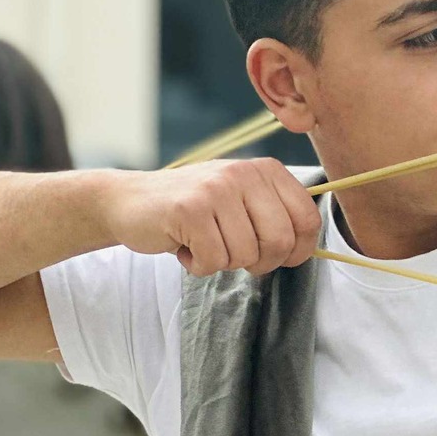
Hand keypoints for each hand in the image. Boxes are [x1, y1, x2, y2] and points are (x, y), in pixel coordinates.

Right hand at [102, 159, 321, 276]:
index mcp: (266, 170)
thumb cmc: (194, 210)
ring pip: (245, 254)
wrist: (129, 201)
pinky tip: (185, 246)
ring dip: (224, 262)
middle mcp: (245, 173)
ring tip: (203, 242)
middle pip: (280, 241)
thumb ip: (275, 217)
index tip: (278, 258)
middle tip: (234, 255)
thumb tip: (307, 250)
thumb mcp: (241, 202)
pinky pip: (214, 260)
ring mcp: (216, 188)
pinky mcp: (189, 209)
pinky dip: (199, 265)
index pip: (308, 219)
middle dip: (260, 262)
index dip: (298, 250)